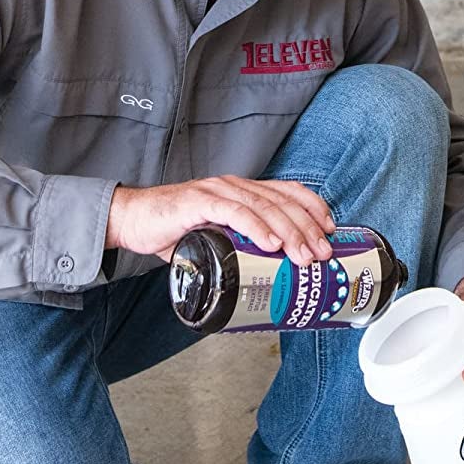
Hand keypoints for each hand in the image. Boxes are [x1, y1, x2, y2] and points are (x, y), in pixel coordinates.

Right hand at [107, 177, 335, 263]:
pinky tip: (271, 243)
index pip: (287, 191)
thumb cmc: (174, 229)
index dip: (313, 207)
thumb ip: (237, 248)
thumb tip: (267, 277)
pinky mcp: (198, 202)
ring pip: (263, 208)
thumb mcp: (215, 237)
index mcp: (242, 191)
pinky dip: (256, 227)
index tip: (330, 229)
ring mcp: (217, 192)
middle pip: (282, 202)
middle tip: (322, 253)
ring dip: (289, 232)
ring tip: (303, 255)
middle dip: (308, 228)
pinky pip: (234, 212)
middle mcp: (234, 186)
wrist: (133, 220)